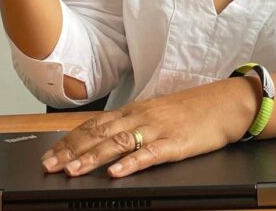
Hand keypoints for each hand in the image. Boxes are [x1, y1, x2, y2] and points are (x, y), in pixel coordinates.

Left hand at [41, 77, 258, 177]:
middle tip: (50, 166)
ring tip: (73, 171)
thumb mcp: (157, 111)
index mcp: (135, 110)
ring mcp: (158, 129)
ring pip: (119, 143)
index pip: (95, 124)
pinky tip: (117, 172)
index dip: (70, 140)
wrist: (225, 103)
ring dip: (93, 158)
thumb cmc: (192, 109)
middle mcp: (142, 116)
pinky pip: (150, 153)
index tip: (50, 154)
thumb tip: (106, 138)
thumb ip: (133, 123)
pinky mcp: (176, 143)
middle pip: (100, 133)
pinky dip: (131, 163)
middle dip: (72, 151)